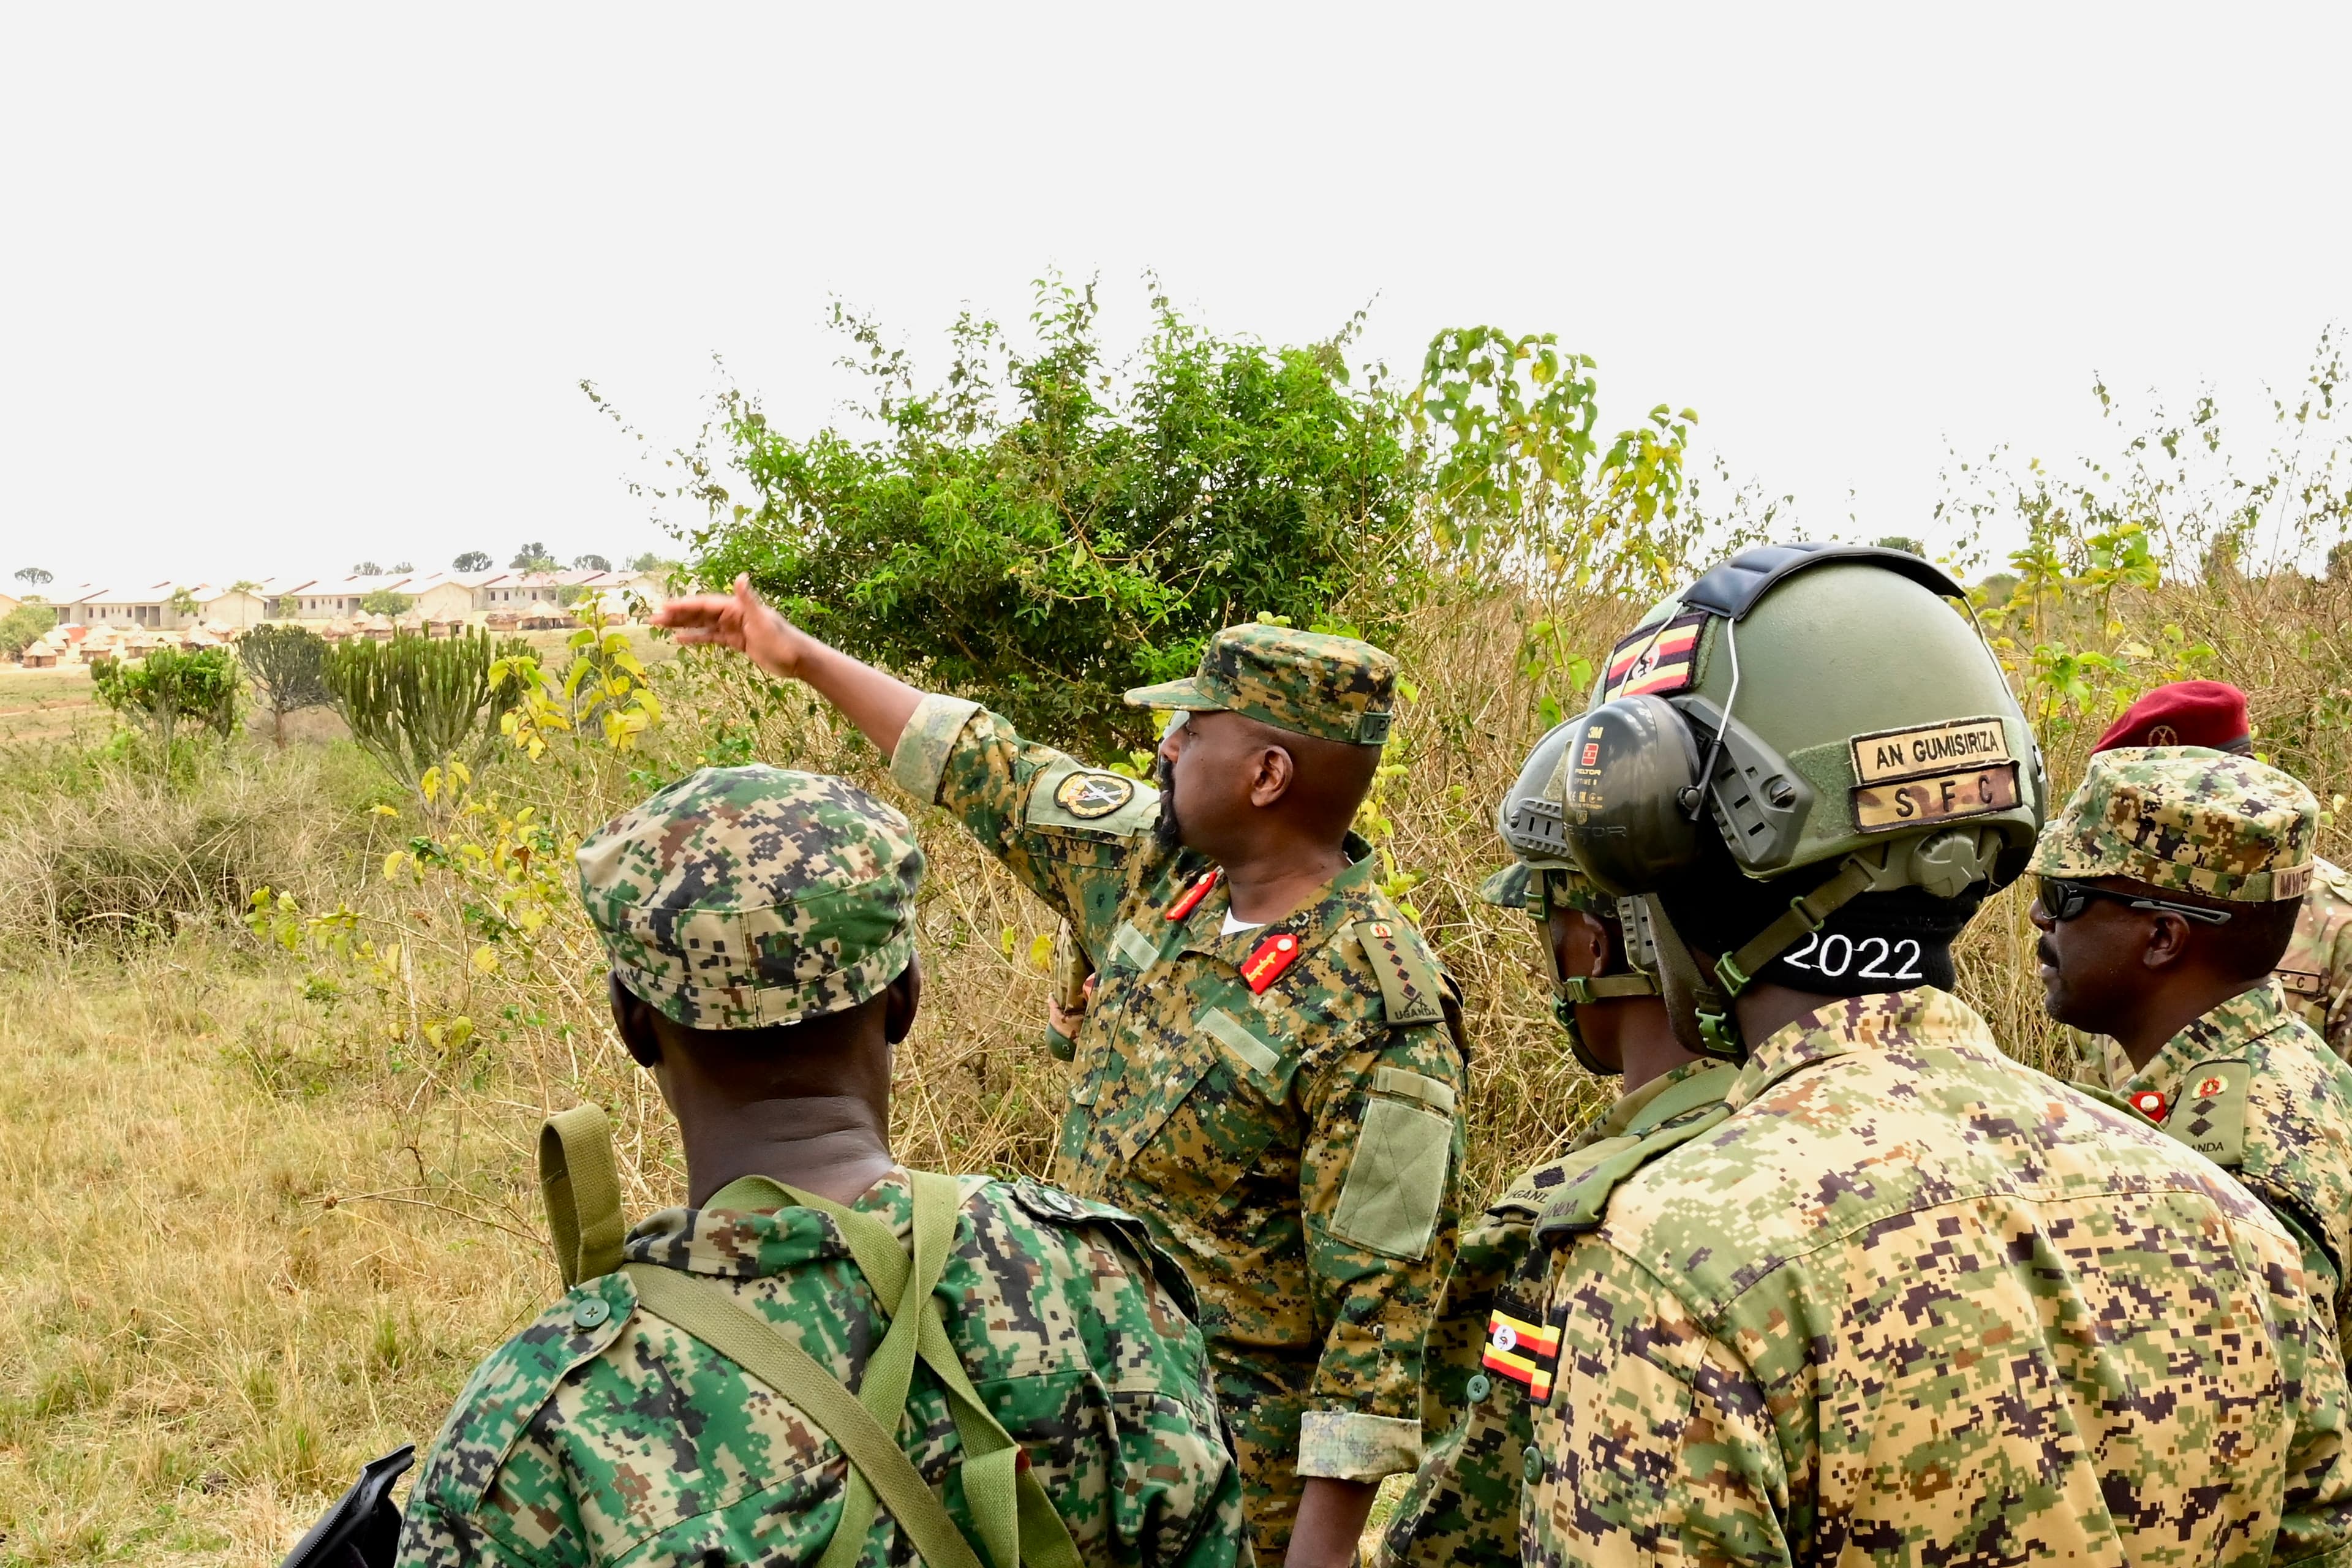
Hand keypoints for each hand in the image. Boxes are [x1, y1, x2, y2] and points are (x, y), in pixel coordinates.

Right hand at [653, 575, 803, 679]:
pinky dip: (696, 638)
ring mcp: (734, 628)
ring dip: (681, 625)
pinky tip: (679, 639)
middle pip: (700, 613)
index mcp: (737, 607)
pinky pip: (711, 638)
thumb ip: (749, 599)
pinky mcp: (736, 642)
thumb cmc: (783, 640)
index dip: (685, 605)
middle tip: (653, 618)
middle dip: (677, 615)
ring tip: (659, 626)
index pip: (705, 604)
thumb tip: (740, 576)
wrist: (798, 659)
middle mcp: (733, 615)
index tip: (665, 606)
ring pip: (702, 625)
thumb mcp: (764, 620)